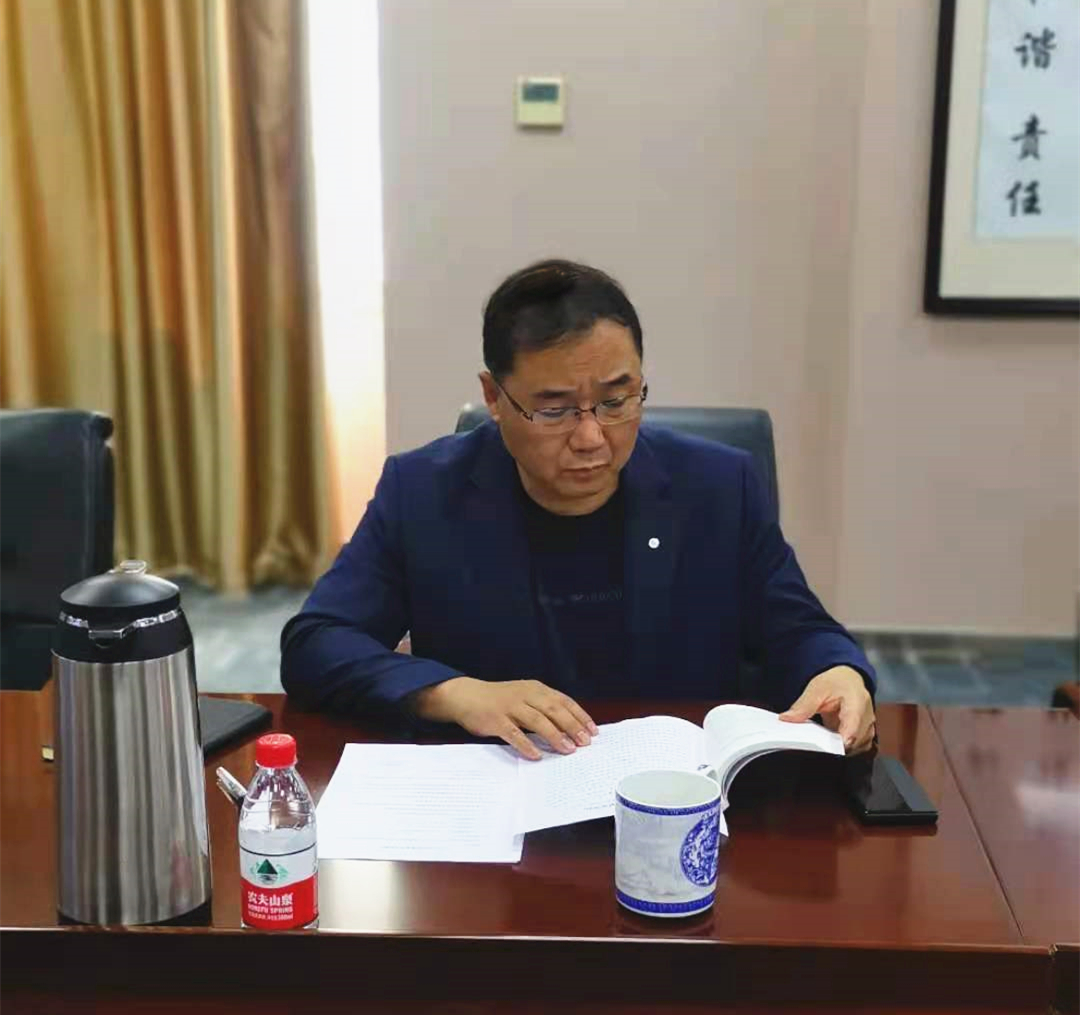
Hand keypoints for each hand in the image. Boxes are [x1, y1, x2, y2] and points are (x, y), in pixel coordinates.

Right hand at [411, 677, 599, 760]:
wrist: (467, 696)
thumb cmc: (500, 700)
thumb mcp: (524, 697)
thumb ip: (543, 708)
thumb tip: (570, 729)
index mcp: (535, 689)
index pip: (563, 701)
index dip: (579, 715)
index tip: (593, 730)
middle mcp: (525, 695)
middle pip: (554, 710)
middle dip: (572, 726)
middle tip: (585, 742)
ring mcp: (510, 707)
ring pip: (537, 721)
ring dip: (555, 735)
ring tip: (568, 749)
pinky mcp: (496, 720)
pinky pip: (514, 733)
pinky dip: (526, 744)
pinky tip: (537, 755)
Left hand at [779, 666, 875, 753]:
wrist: (848, 680)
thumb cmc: (836, 682)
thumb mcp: (817, 689)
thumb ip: (803, 706)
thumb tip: (787, 718)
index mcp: (857, 702)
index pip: (851, 728)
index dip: (838, 742)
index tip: (824, 748)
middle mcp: (867, 717)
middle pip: (853, 741)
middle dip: (834, 745)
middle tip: (814, 743)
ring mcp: (868, 728)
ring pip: (855, 748)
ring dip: (838, 748)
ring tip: (822, 740)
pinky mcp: (865, 736)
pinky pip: (856, 749)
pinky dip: (843, 748)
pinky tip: (830, 743)